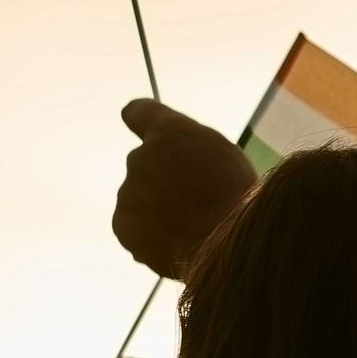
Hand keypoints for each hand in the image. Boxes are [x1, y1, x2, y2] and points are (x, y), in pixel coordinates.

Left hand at [113, 99, 255, 279]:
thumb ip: (189, 147)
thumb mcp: (223, 157)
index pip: (138, 112)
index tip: (140, 125)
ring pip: (140, 198)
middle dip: (163, 178)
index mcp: (168, 131)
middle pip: (145, 163)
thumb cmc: (235, 199)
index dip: (141, 119)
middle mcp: (139, 156)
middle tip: (194, 200)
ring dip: (158, 210)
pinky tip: (177, 242)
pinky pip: (135, 227)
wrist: (224, 245)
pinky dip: (151, 236)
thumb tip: (171, 157)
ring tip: (192, 226)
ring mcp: (126, 192)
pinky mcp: (121, 224)